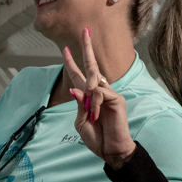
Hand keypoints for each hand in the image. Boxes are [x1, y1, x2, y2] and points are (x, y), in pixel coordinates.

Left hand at [62, 28, 135, 168]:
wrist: (111, 150)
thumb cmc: (96, 138)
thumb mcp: (80, 121)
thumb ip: (78, 105)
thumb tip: (76, 89)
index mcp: (88, 96)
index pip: (78, 75)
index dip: (70, 62)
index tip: (64, 49)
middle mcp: (99, 91)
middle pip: (92, 66)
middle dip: (87, 48)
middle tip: (84, 30)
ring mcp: (109, 94)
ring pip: (94, 82)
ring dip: (89, 98)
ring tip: (93, 116)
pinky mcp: (117, 99)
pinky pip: (100, 93)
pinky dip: (95, 104)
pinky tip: (98, 115)